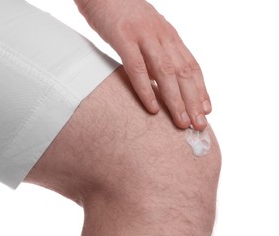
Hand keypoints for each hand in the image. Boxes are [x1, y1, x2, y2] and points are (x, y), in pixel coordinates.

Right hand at [75, 0, 210, 130]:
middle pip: (183, 73)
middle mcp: (162, 36)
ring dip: (175, 100)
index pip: (192, 66)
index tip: (206, 111)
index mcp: (170, 36)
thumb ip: (157, 53)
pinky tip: (151, 108)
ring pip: (165, 72)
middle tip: (199, 125)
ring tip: (181, 122)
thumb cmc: (124, 15)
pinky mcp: (123, 37)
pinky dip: (145, 89)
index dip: (201, 89)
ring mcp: (144, 36)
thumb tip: (163, 80)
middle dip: (193, 101)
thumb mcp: (148, 33)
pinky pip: (137, 67)